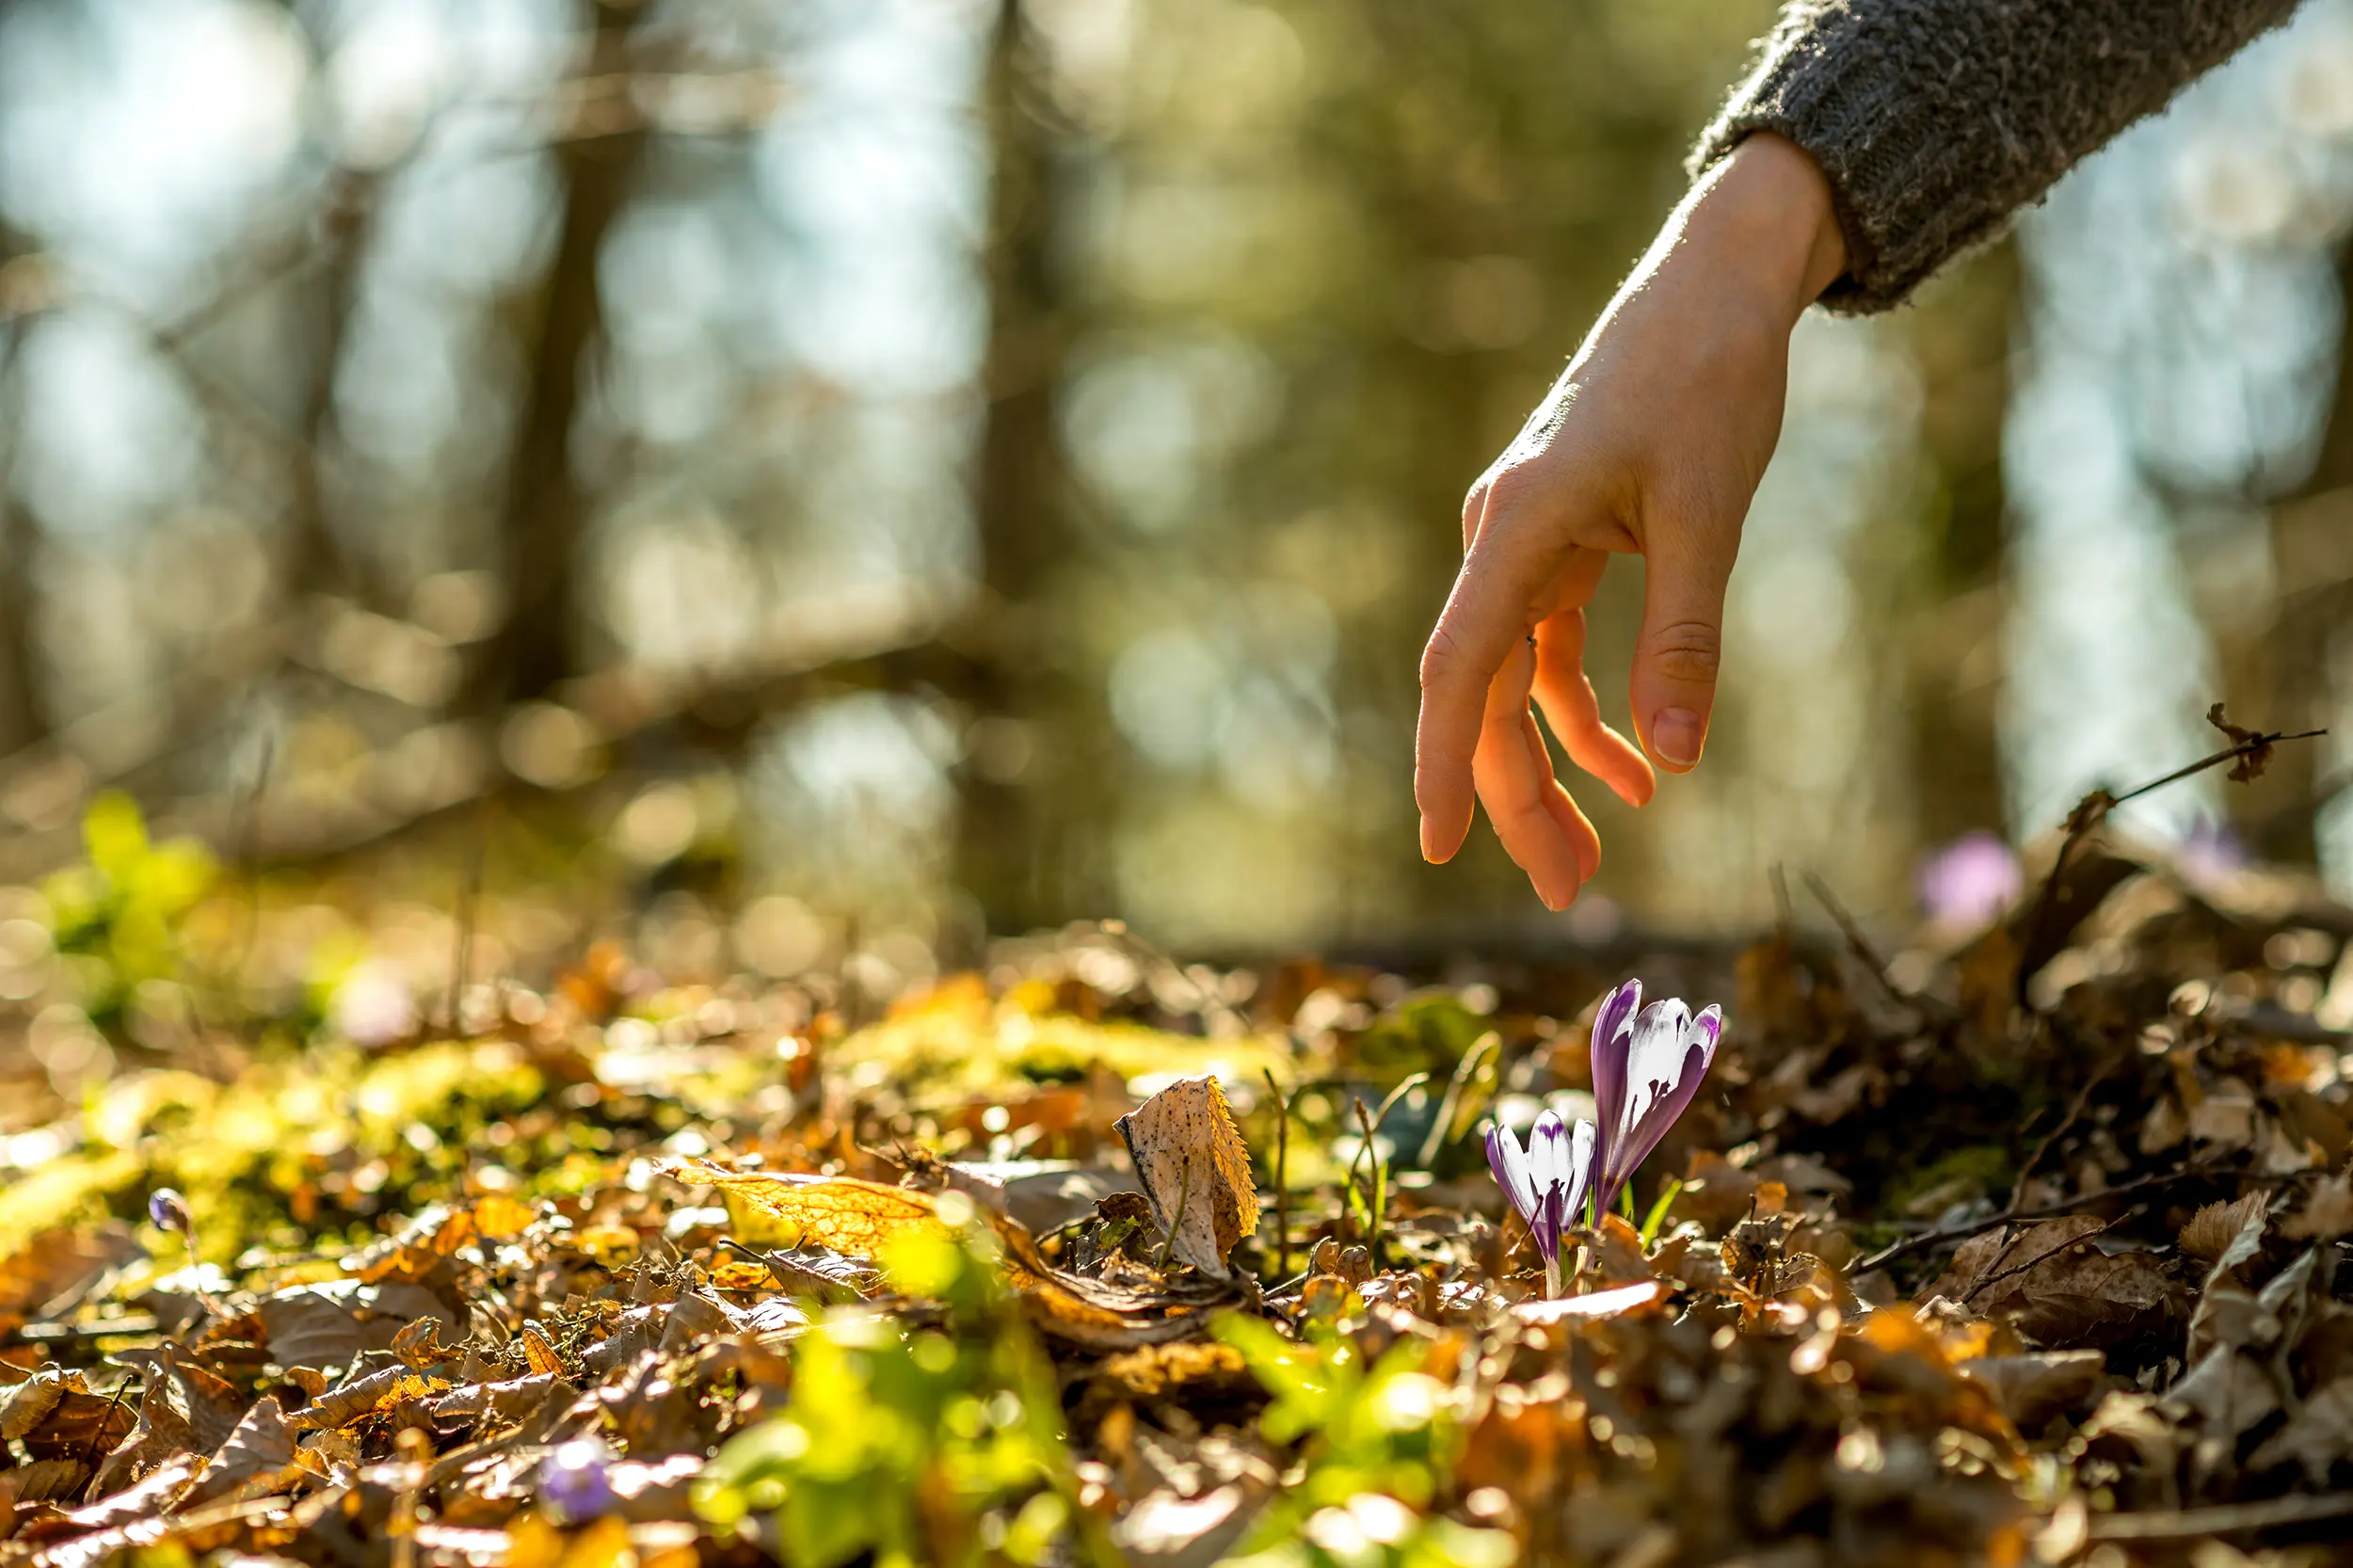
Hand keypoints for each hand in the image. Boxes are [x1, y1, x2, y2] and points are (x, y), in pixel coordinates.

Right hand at [1414, 132, 1847, 908]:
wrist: (1718, 283)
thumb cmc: (1708, 378)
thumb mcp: (1708, 512)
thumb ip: (1686, 639)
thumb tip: (1674, 766)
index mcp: (1518, 525)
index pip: (1458, 669)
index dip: (1442, 764)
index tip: (1437, 849)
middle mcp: (1503, 539)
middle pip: (1485, 696)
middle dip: (1520, 797)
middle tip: (1565, 892)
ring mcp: (1528, 545)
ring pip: (1516, 686)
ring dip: (1554, 770)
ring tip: (1597, 857)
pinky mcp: (1562, 544)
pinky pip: (1554, 653)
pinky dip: (1590, 714)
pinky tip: (1638, 768)